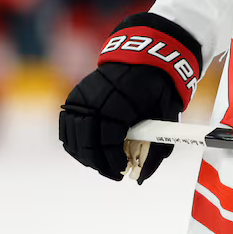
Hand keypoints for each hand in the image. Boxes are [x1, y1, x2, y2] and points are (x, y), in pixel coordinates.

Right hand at [59, 13, 201, 181]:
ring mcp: (80, 97)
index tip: (123, 172)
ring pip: (71, 137)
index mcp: (118, 102)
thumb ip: (157, 147)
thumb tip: (143, 178)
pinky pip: (66, 126)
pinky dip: (75, 142)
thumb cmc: (158, 87)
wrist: (144, 55)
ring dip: (85, 155)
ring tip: (103, 163)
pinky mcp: (74, 97)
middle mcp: (93, 100)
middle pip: (85, 143)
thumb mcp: (166, 115)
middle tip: (115, 173)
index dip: (112, 161)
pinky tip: (89, 150)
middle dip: (99, 163)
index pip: (106, 141)